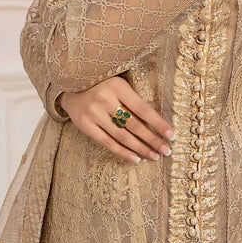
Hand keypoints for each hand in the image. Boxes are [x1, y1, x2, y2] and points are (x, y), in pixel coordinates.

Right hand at [57, 76, 174, 162]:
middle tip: (166, 150)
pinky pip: (107, 142)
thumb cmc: (102, 85)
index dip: (158, 123)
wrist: (70, 85)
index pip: (143, 109)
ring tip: (155, 155)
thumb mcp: (118, 84)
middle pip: (134, 125)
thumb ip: (133, 99)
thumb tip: (157, 123)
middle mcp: (105, 99)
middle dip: (153, 139)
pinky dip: (123, 152)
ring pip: (122, 136)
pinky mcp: (85, 126)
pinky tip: (136, 158)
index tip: (171, 134)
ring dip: (141, 148)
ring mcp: (94, 114)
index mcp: (118, 87)